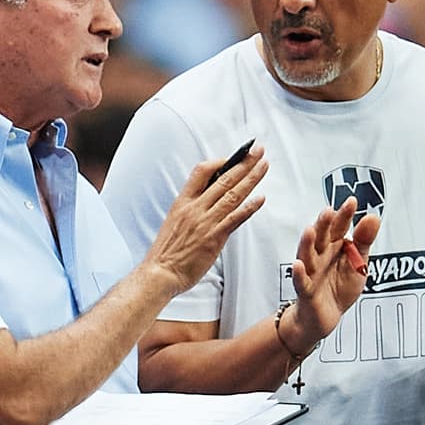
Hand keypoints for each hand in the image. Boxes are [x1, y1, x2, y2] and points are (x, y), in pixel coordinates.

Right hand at [146, 146, 268, 294]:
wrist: (160, 273)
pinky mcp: (214, 237)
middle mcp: (195, 208)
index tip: (233, 158)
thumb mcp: (174, 222)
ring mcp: (205, 222)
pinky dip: (249, 207)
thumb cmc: (166, 253)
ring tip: (264, 166)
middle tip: (257, 150)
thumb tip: (207, 202)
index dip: (220, 161)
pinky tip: (261, 198)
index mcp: (182, 202)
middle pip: (223, 178)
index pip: (201, 171)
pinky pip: (235, 218)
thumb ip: (191, 209)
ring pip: (232, 194)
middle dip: (243, 162)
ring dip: (251, 178)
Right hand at [283, 199, 380, 351]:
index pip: (339, 227)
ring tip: (310, 230)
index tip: (351, 202)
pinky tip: (299, 265)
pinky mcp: (306, 291)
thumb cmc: (339, 287)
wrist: (325, 316)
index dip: (344, 215)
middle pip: (321, 237)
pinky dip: (299, 273)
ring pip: (307, 255)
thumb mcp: (358, 263)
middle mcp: (321, 255)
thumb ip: (364, 241)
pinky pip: (302, 281)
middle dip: (323, 224)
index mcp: (334, 245)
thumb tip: (373, 217)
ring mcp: (312, 272)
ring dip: (307, 243)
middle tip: (328, 211)